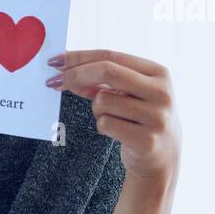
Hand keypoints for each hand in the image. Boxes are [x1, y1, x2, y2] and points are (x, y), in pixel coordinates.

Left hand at [46, 49, 179, 184]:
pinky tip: (119, 132)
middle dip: (75, 75)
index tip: (54, 61)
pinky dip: (103, 126)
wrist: (162, 157)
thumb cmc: (139, 118)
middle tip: (52, 82)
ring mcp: (157, 117)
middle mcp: (162, 92)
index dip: (80, 57)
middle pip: (107, 71)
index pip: (111, 56)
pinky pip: (105, 124)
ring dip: (97, 110)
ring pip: (102, 101)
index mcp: (159, 73)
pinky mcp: (146, 141)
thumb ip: (101, 81)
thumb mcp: (127, 94)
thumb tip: (65, 72)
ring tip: (114, 118)